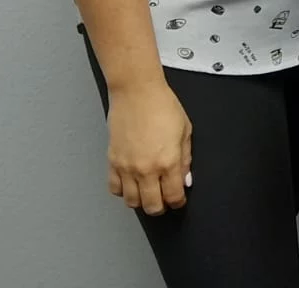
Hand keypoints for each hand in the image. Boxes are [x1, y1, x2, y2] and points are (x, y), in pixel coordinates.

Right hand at [106, 81, 192, 215]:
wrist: (136, 91)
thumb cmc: (161, 104)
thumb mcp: (185, 130)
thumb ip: (186, 159)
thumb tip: (185, 178)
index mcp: (168, 161)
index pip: (173, 196)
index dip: (178, 202)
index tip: (178, 200)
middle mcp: (146, 168)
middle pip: (152, 206)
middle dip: (161, 207)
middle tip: (164, 200)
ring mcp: (127, 167)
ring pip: (131, 201)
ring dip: (141, 201)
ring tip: (148, 193)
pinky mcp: (112, 161)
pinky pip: (114, 188)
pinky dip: (123, 191)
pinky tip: (130, 183)